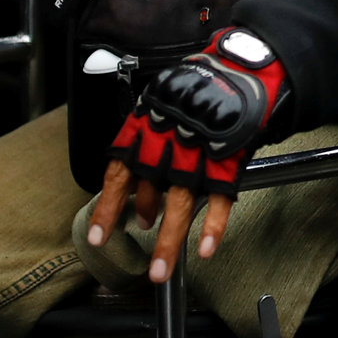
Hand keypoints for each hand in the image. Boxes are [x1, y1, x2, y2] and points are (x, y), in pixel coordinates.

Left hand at [89, 30, 288, 280]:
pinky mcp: (229, 159)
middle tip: (137, 264)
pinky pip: (220, 198)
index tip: (96, 239)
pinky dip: (213, 225)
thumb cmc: (197, 87)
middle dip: (141, 231)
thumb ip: (146, 144)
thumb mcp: (159, 106)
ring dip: (169, 241)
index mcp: (146, 130)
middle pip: (149, 194)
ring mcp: (200, 154)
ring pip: (180, 203)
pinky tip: (205, 249)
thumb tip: (136, 192)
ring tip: (161, 270)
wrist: (241, 67)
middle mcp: (168, 144)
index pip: (118, 175)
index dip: (107, 209)